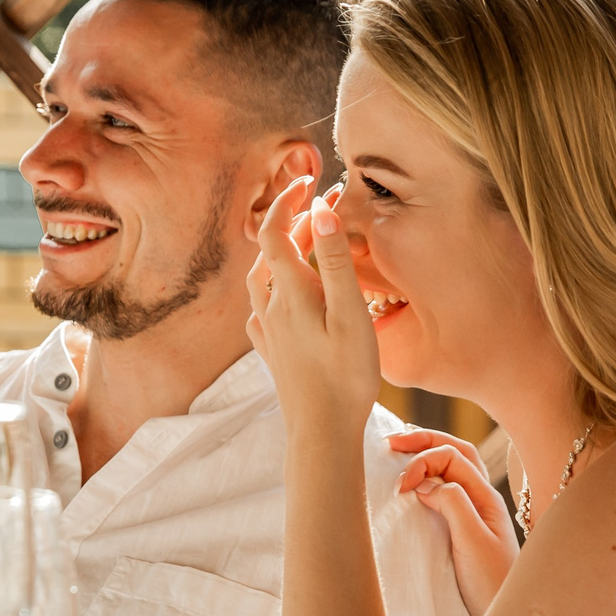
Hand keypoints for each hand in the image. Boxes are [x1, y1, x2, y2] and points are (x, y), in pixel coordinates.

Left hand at [246, 176, 382, 439]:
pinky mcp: (274, 353)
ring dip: (283, 254)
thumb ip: (336, 261)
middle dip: (293, 223)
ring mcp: (269, 332)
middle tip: (323, 208)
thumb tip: (320, 212)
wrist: (322, 434)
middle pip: (271, 252)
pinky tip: (287, 297)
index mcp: (289, 292)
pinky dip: (277, 288)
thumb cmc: (345, 376)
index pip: (274, 231)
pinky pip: (264, 308)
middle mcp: (271, 308)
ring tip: (308, 243)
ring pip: (264, 279)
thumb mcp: (350, 314)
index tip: (309, 181)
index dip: (287, 200)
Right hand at [390, 428, 518, 615]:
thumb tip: (425, 482)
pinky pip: (447, 490)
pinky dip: (428, 478)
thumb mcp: (473, 542)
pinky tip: (413, 485)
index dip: (422, 462)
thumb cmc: (492, 583)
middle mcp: (482, 499)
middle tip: (390, 442)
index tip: (400, 487)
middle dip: (424, 442)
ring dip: (427, 455)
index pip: (452, 457)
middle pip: (455, 453)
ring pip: (452, 469)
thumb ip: (453, 504)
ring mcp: (475, 513)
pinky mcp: (464, 530)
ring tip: (399, 451)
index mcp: (486, 498)